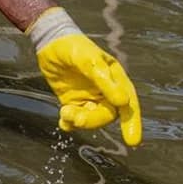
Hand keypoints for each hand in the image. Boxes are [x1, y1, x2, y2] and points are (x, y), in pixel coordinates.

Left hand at [28, 8, 141, 146]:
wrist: (50, 42)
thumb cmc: (74, 47)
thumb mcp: (88, 59)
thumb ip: (103, 79)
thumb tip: (123, 102)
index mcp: (116, 80)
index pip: (129, 104)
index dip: (132, 123)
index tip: (132, 141)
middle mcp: (106, 91)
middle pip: (107, 114)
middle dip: (93, 120)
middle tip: (77, 119)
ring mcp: (89, 97)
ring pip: (90, 118)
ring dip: (79, 120)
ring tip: (65, 113)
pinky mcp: (73, 101)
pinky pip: (75, 118)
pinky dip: (69, 123)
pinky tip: (63, 121)